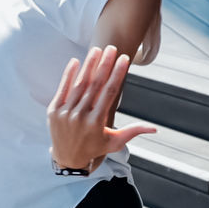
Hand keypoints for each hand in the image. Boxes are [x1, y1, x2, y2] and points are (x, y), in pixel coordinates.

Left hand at [47, 46, 155, 169]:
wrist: (67, 159)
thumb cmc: (94, 149)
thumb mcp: (114, 142)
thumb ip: (133, 132)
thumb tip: (154, 128)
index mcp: (96, 122)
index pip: (109, 93)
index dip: (117, 74)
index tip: (123, 59)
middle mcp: (80, 116)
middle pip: (95, 85)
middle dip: (104, 65)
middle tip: (111, 48)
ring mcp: (65, 113)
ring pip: (79, 84)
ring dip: (88, 65)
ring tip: (96, 50)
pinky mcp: (54, 110)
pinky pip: (62, 89)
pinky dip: (69, 75)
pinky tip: (76, 61)